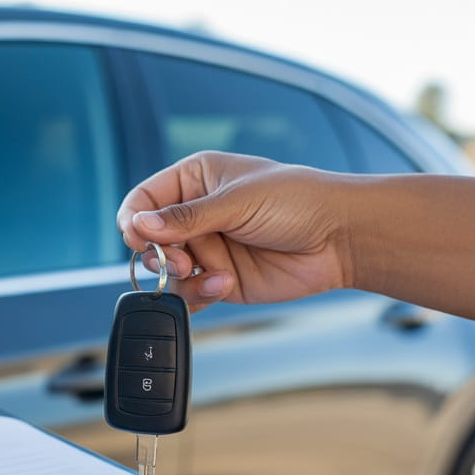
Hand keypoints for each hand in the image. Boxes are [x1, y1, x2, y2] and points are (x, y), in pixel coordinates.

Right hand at [117, 151, 355, 311]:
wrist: (340, 238)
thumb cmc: (298, 201)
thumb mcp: (237, 202)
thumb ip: (185, 218)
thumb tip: (138, 224)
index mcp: (195, 180)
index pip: (143, 200)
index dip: (135, 220)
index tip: (140, 238)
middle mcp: (196, 214)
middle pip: (148, 241)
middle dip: (160, 254)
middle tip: (182, 261)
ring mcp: (208, 248)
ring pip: (167, 272)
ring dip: (182, 277)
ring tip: (209, 273)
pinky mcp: (219, 278)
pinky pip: (190, 294)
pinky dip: (199, 294)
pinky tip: (224, 284)